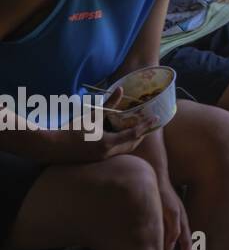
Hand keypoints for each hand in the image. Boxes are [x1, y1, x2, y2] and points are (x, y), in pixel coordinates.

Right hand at [39, 90, 158, 162]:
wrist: (51, 147)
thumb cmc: (71, 129)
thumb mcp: (92, 115)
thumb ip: (109, 104)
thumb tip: (121, 90)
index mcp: (108, 143)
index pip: (134, 135)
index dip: (146, 126)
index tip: (156, 120)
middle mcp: (107, 153)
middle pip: (132, 145)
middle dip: (141, 135)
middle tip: (148, 124)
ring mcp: (102, 159)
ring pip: (124, 150)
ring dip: (132, 140)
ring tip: (137, 128)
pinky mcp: (96, 160)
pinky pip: (115, 152)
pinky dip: (122, 144)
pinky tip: (121, 136)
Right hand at [158, 176, 192, 249]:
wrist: (156, 176)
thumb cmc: (156, 195)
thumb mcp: (160, 213)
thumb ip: (161, 226)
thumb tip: (160, 243)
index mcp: (179, 220)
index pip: (185, 241)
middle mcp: (181, 218)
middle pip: (187, 242)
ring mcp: (177, 213)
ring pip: (181, 237)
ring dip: (174, 249)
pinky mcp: (172, 209)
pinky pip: (175, 227)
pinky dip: (172, 238)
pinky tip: (168, 245)